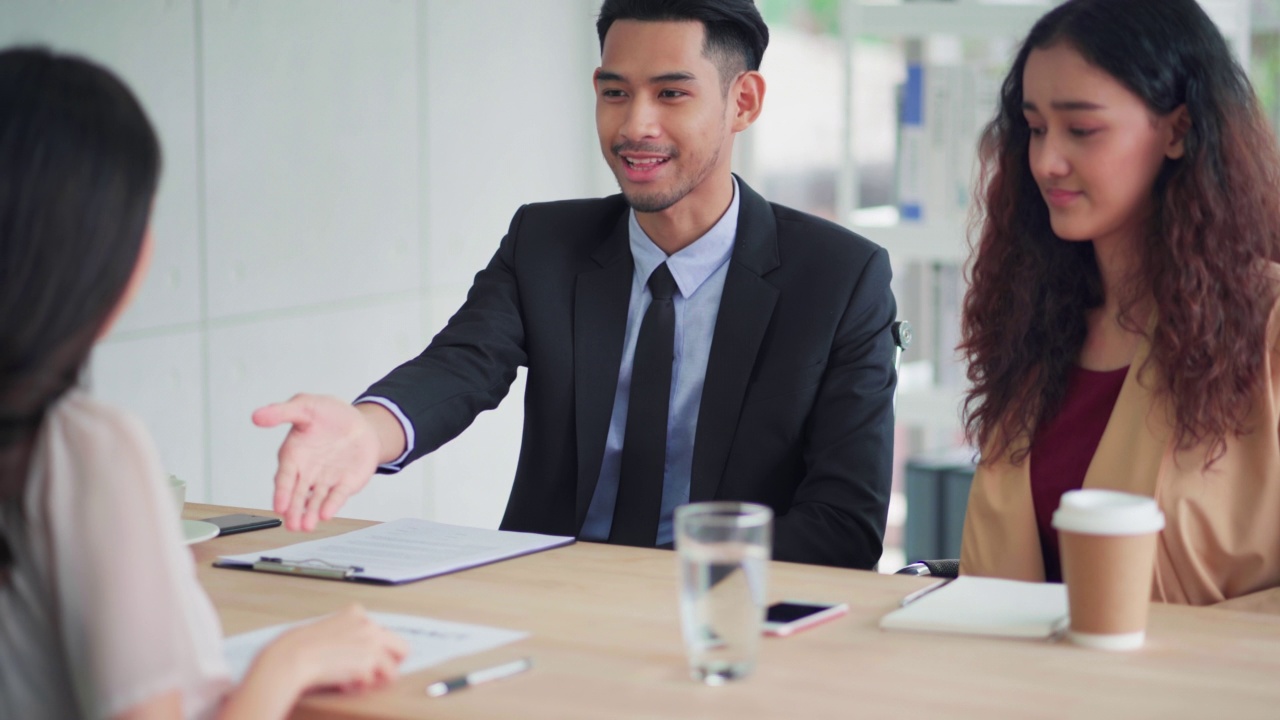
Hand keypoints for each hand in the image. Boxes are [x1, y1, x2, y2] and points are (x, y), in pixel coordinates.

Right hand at [252, 394, 380, 530]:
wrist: (359, 422)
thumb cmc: (328, 414)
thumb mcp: (305, 405)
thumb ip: (282, 412)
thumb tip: (257, 416)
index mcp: (294, 455)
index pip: (285, 477)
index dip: (282, 492)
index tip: (279, 506)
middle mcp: (307, 472)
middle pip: (298, 495)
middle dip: (294, 511)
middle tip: (292, 525)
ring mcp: (325, 480)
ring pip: (315, 500)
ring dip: (310, 513)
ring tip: (306, 526)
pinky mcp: (344, 484)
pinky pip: (337, 496)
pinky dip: (332, 505)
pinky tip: (326, 514)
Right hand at [266, 604, 408, 694]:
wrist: (292, 656)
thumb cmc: (300, 648)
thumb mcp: (328, 632)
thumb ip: (348, 637)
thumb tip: (363, 657)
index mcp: (355, 612)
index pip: (382, 632)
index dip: (374, 651)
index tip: (362, 660)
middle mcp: (368, 622)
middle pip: (399, 647)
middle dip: (386, 664)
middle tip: (369, 675)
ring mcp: (372, 639)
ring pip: (392, 666)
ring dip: (374, 678)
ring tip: (351, 680)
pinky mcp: (371, 658)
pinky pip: (383, 679)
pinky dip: (366, 686)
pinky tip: (347, 683)